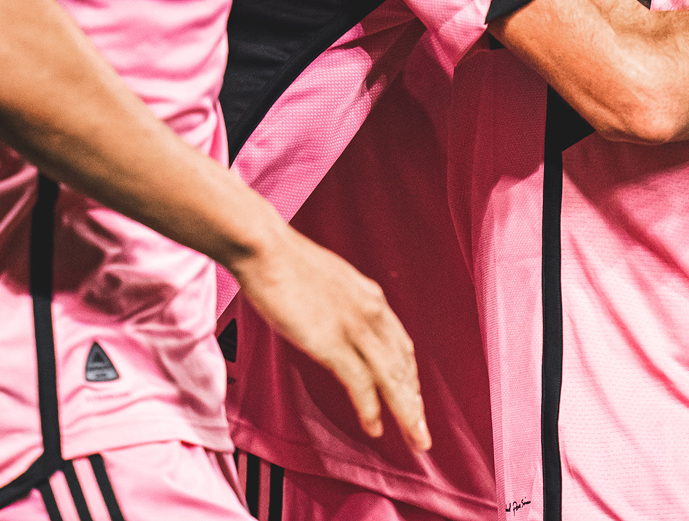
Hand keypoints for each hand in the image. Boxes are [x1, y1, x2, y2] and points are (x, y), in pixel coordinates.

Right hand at [232, 222, 429, 451]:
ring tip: (414, 440)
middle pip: (403, 366)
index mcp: (370, 296)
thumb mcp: (329, 280)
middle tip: (422, 433)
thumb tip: (340, 322)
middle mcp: (370, 311)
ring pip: (391, 379)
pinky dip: (371, 410)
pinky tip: (374, 427)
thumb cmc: (285, 261)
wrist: (266, 248)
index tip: (413, 397)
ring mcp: (353, 327)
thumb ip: (343, 305)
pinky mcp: (333, 342)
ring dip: (406, 414)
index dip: (410, 376)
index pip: (401, 344)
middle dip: (415, 402)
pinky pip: (361, 384)